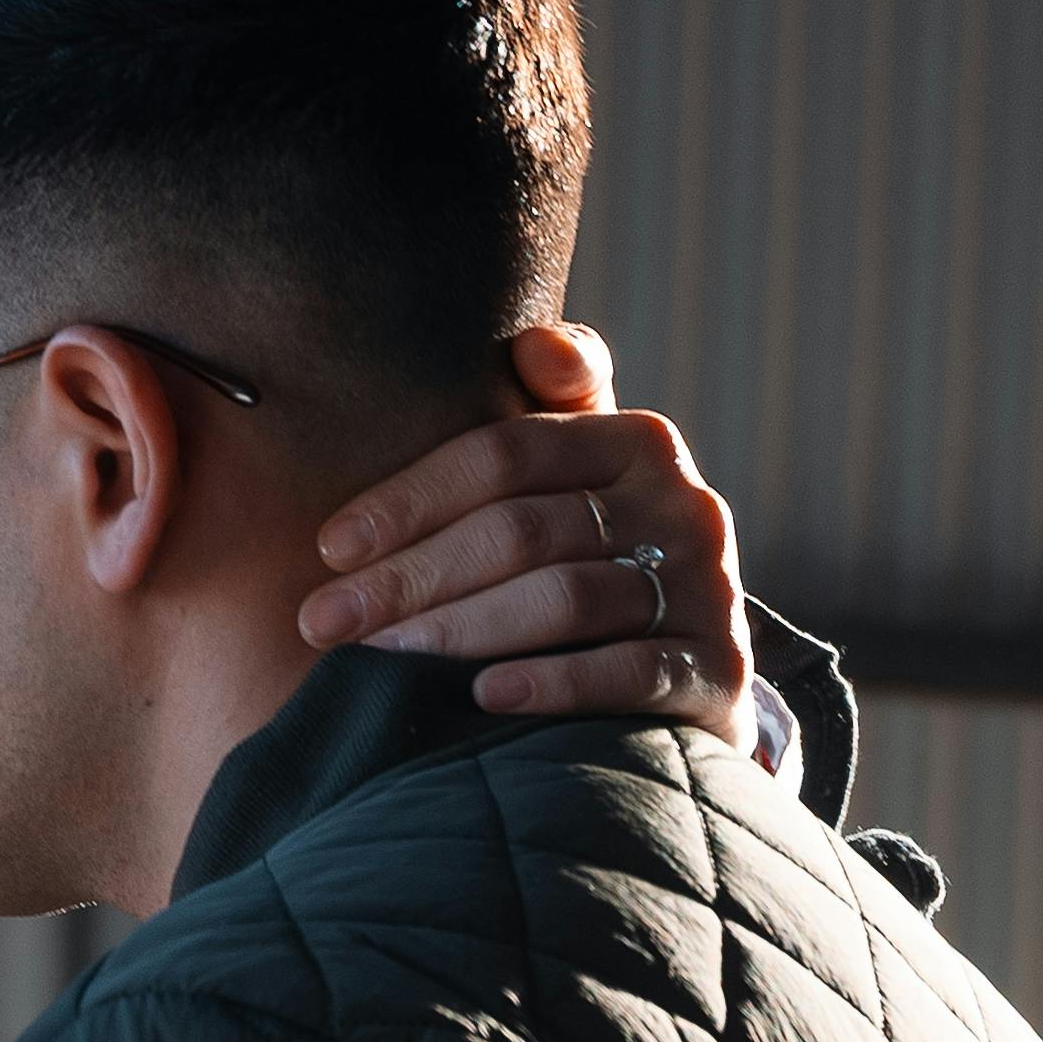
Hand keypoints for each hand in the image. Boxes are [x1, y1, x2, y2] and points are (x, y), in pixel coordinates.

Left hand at [298, 322, 751, 736]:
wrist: (684, 673)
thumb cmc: (590, 563)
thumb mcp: (569, 481)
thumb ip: (544, 410)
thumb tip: (534, 347)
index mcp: (637, 440)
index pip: (505, 453)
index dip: (409, 498)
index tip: (329, 546)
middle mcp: (684, 503)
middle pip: (522, 530)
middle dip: (409, 577)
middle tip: (323, 620)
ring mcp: (708, 586)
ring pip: (565, 599)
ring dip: (458, 630)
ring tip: (378, 659)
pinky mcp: (719, 671)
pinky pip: (629, 672)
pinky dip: (552, 682)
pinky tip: (482, 695)